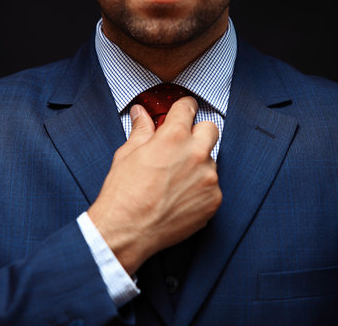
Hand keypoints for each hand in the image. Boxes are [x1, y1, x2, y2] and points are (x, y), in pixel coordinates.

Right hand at [87, 97, 221, 274]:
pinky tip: (181, 198)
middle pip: (210, 129)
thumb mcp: (127, 154)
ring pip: (211, 161)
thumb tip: (141, 114)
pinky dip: (200, 189)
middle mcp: (196, 154)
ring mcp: (208, 179)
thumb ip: (141, 130)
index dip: (183, 109)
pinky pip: (212, 187)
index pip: (188, 107)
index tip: (183, 112)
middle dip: (197, 133)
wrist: (127, 231)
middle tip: (181, 146)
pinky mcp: (214, 201)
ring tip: (175, 181)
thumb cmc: (123, 193)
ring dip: (198, 165)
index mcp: (174, 137)